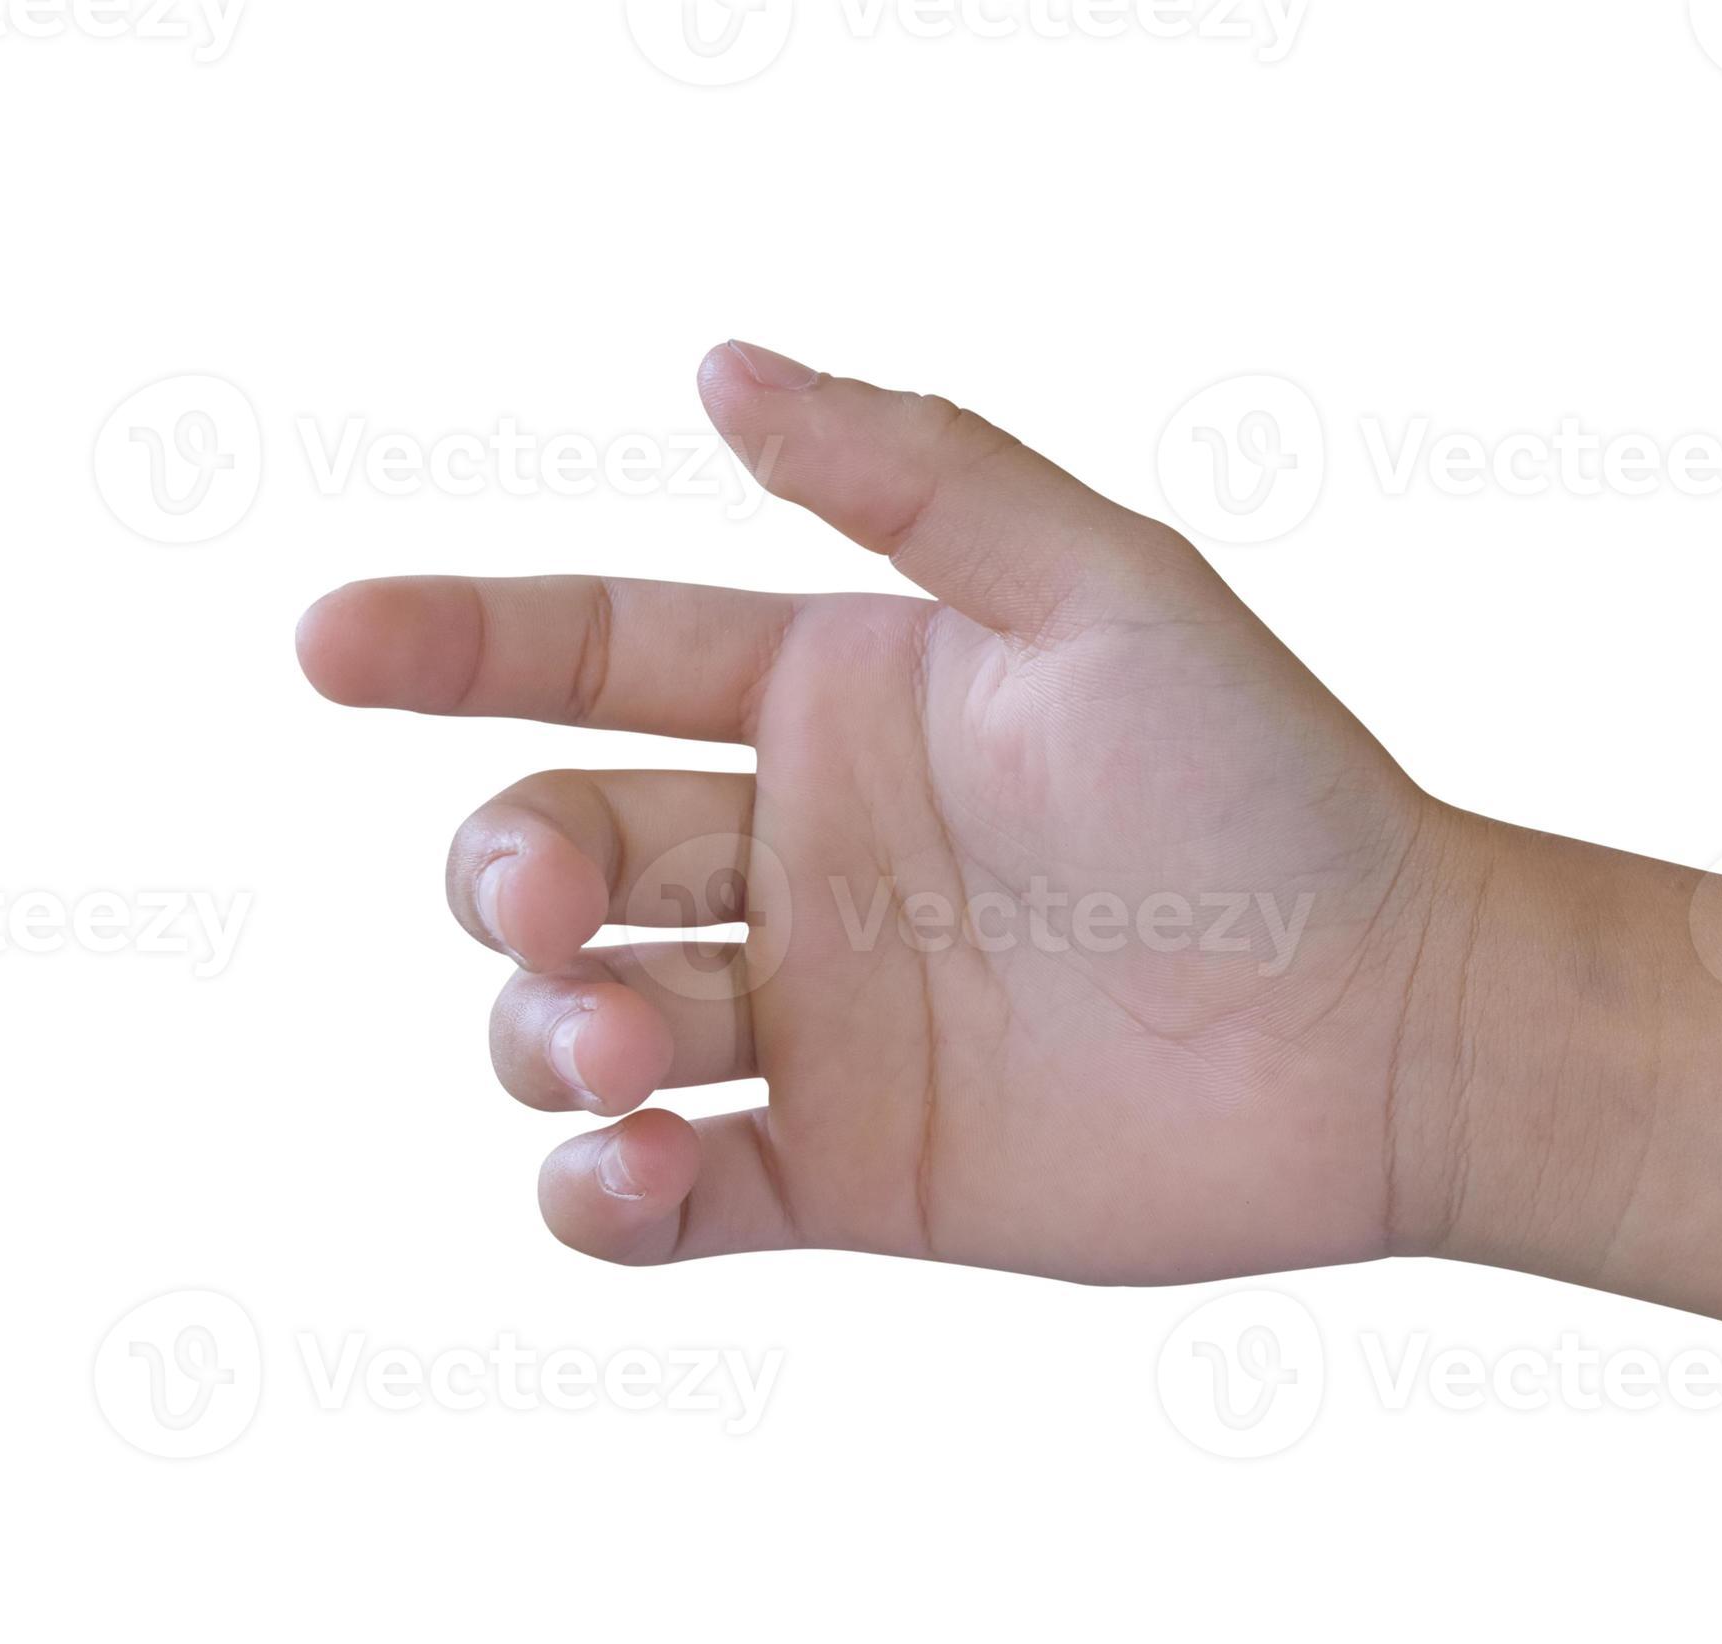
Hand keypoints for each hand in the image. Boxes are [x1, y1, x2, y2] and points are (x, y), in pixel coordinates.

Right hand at [298, 342, 1478, 1278]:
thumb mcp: (1108, 591)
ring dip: (543, 1035)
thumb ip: (917, 481)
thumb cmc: (1275, 789)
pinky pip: (667, 1196)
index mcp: (839, 703)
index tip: (330, 647)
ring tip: (630, 1048)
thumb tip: (714, 368)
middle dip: (505, 873)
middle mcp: (804, 859)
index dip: (454, 645)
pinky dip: (599, 1198)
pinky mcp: (851, 1173)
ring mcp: (819, 1023)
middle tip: (557, 909)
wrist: (1391, 1023)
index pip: (594, 656)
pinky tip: (621, 1176)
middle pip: (553, 849)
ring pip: (573, 1025)